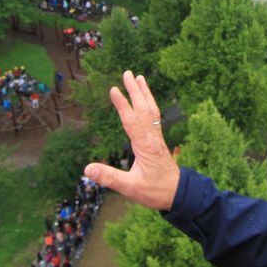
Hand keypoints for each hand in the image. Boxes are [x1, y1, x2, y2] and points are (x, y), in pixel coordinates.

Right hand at [84, 71, 180, 210]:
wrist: (178, 193)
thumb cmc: (155, 191)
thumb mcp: (130, 187)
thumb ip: (109, 177)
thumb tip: (87, 168)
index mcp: (144, 144)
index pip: (131, 120)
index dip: (122, 104)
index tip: (114, 89)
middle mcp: (151, 137)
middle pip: (143, 109)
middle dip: (135, 90)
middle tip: (128, 73)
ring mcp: (156, 138)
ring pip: (151, 110)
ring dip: (145, 93)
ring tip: (140, 78)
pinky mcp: (158, 141)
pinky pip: (154, 117)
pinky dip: (149, 104)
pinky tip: (147, 101)